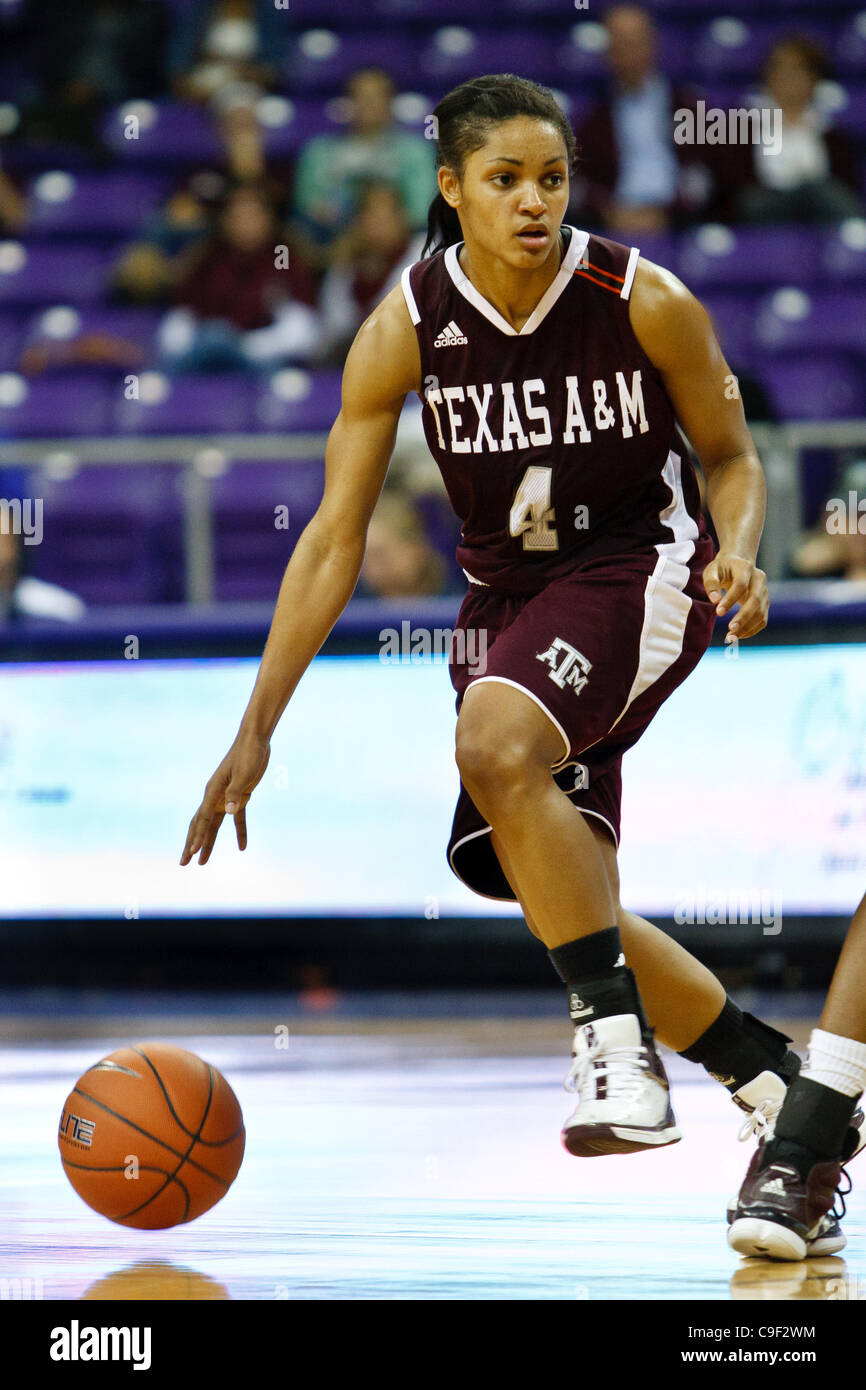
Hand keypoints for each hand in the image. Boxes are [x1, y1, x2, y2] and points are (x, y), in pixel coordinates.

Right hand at [180, 730, 270, 865]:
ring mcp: (226, 797)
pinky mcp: (240, 797)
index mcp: (213, 791)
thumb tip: (230, 812)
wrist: (255, 740)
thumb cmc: (247, 754)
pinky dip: (239, 832)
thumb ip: (236, 793)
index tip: (192, 852)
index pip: (203, 818)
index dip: (197, 836)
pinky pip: (238, 819)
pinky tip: (242, 847)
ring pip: (214, 825)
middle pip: (200, 825)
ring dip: (208, 843)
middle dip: (191, 844)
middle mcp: (215, 796)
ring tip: (202, 862)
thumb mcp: (243, 774)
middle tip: (183, 863)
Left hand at [703, 551, 768, 640]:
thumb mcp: (712, 570)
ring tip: (731, 637)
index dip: (730, 600)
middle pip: (755, 600)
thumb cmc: (722, 569)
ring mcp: (764, 592)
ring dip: (747, 627)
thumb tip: (714, 601)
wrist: (737, 563)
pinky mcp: (765, 603)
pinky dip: (752, 630)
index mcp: (745, 568)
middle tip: (730, 630)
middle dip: (743, 617)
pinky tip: (738, 635)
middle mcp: (759, 579)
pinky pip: (762, 619)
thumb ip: (711, 583)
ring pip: (761, 612)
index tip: (718, 613)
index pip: (740, 585)